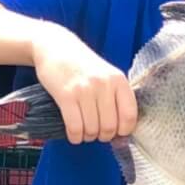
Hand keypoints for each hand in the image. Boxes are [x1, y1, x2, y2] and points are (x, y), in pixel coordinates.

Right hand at [31, 26, 137, 144]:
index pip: (129, 116)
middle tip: (97, 132)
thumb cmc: (82, 66)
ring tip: (84, 131)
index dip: (123, 131)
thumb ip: (116, 97)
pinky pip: (75, 127)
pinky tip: (73, 133)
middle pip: (109, 127)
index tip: (116, 132)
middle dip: (103, 136)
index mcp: (118, 80)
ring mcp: (84, 90)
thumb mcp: (106, 74)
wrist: (55, 47)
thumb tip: (122, 131)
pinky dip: (74, 136)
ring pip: (92, 129)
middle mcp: (103, 84)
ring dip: (87, 137)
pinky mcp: (66, 95)